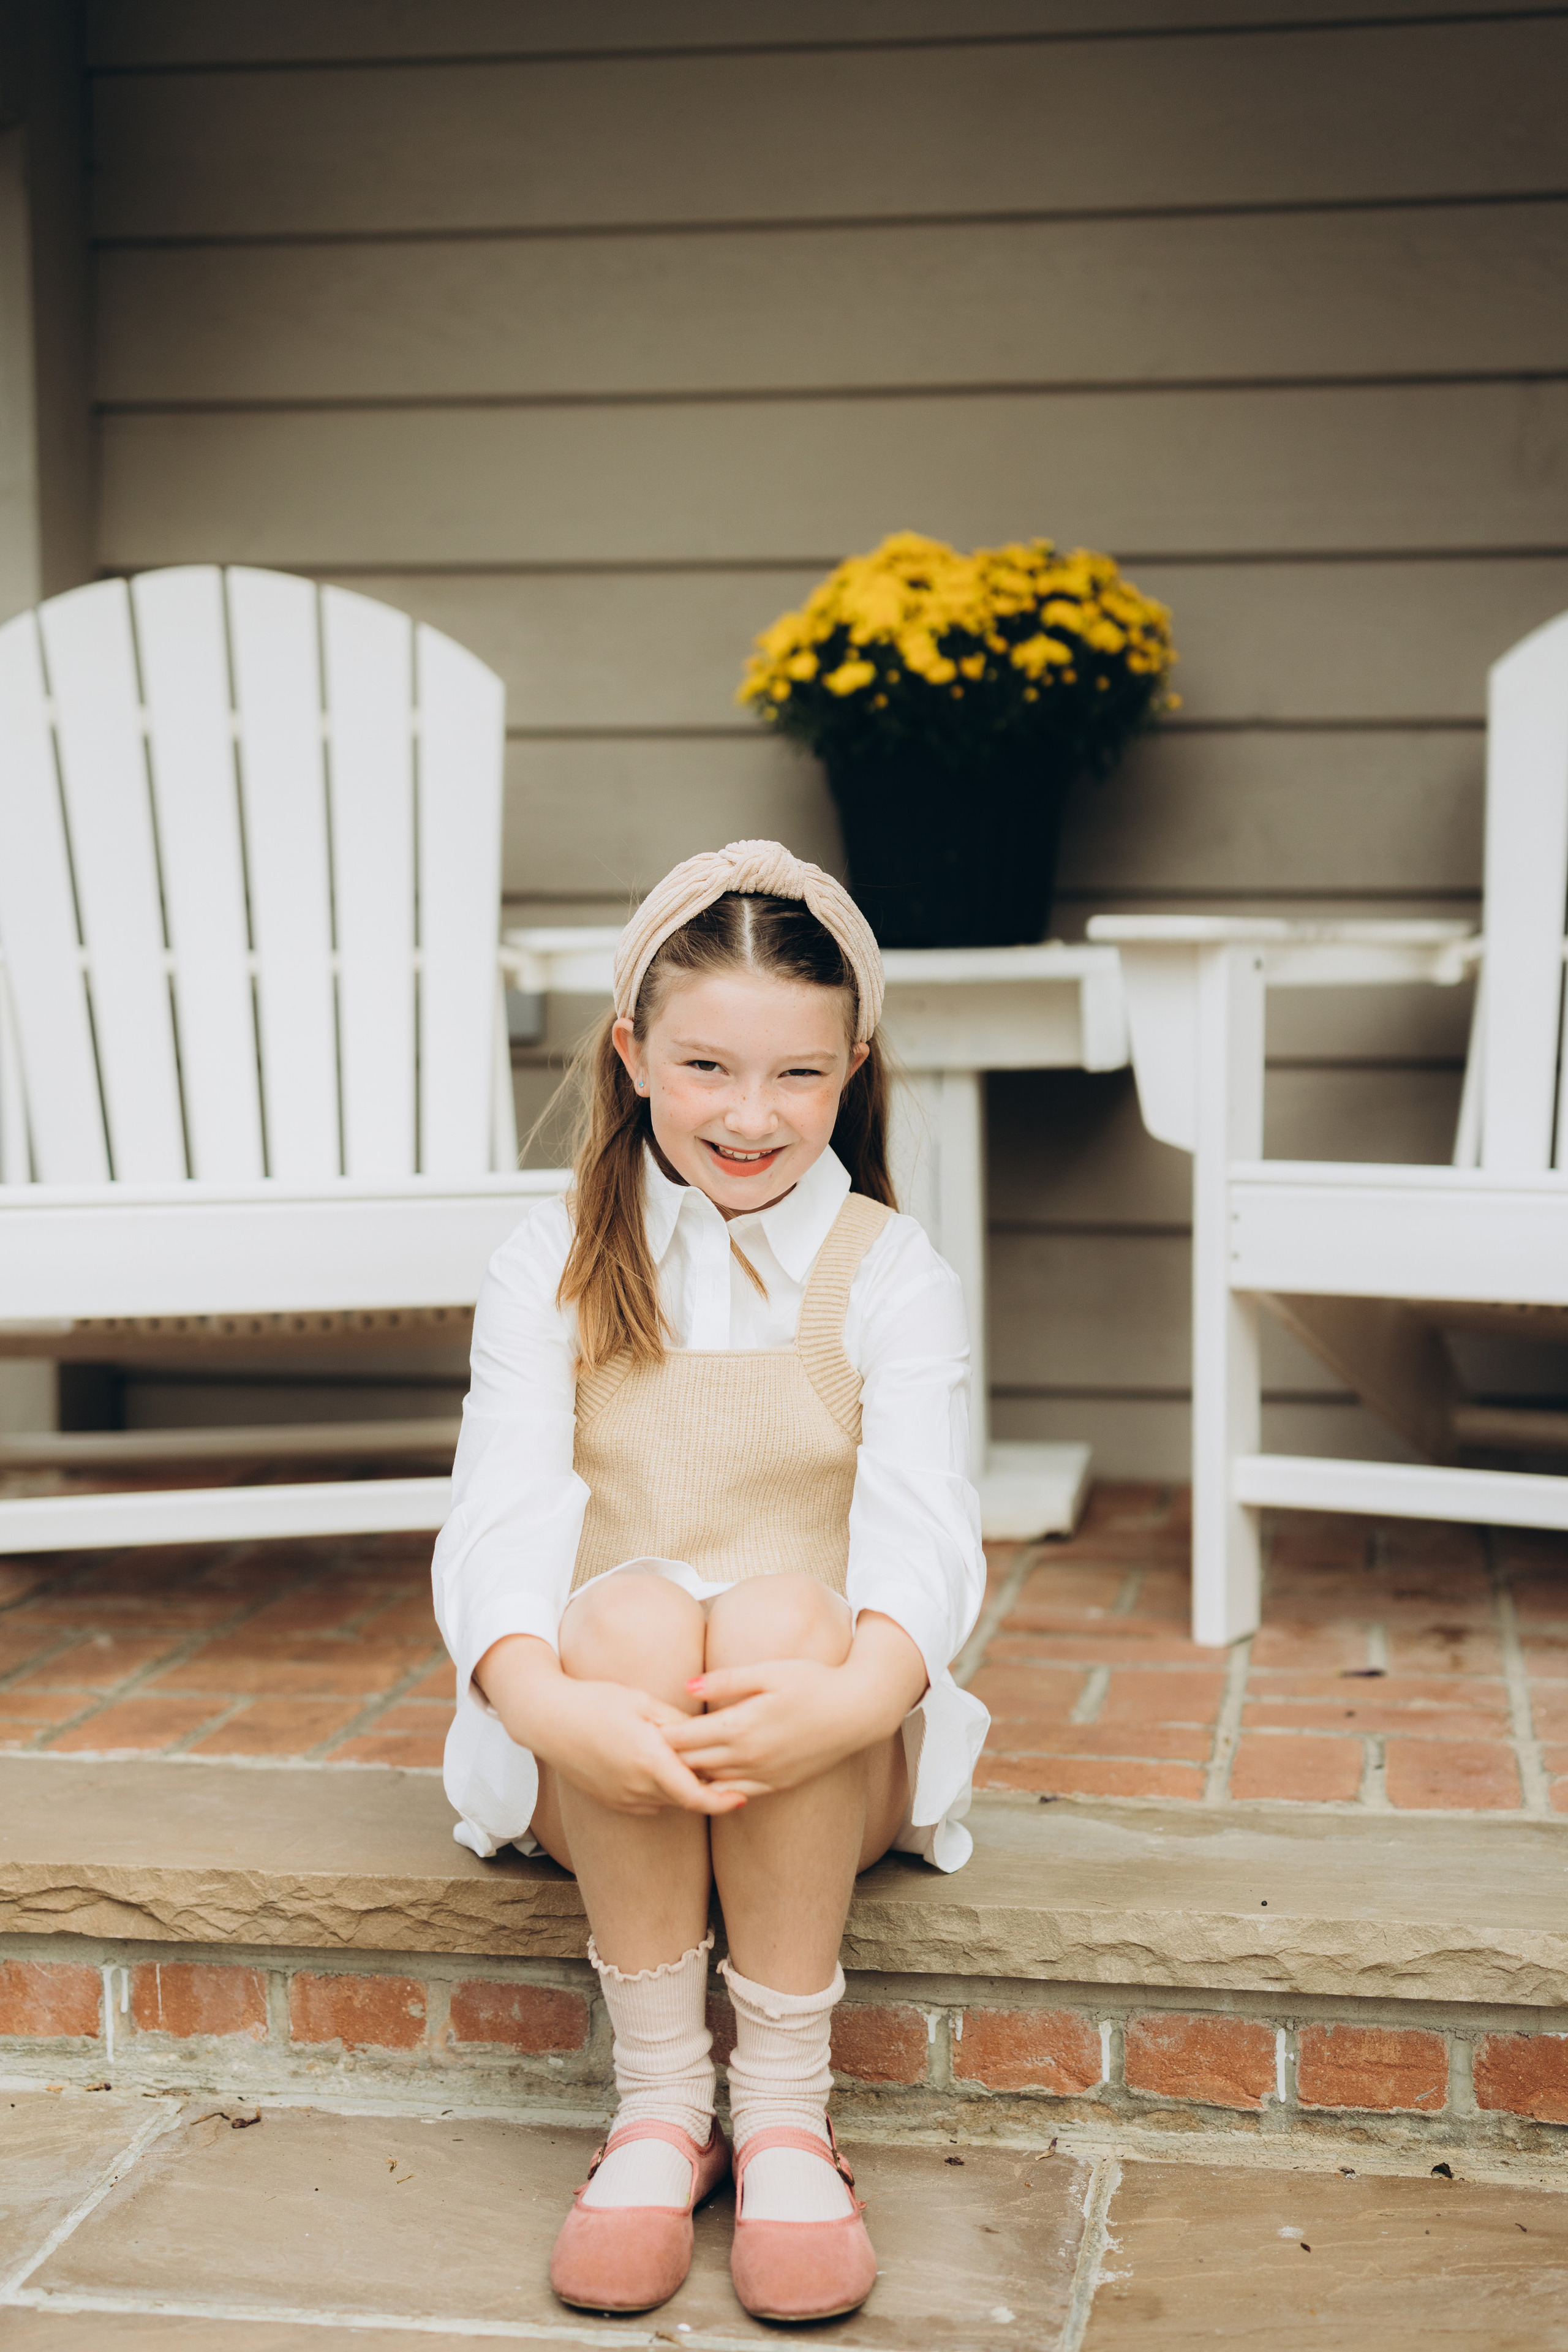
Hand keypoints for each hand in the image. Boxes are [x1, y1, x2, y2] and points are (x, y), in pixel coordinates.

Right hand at [475, 1635, 746, 1818]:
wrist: (549, 1720)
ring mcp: (622, 1797)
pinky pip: (647, 1803)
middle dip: (706, 1789)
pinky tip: (660, 1768)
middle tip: (724, 1769)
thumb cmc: (596, 1702)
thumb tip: (709, 1733)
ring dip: (682, 1788)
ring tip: (691, 1764)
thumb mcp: (642, 1702)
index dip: (723, 1802)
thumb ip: (678, 1723)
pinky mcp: (611, 1801)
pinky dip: (661, 1791)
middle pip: (685, 1800)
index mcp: (649, 1761)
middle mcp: (637, 1786)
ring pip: (667, 1801)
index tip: (743, 1796)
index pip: (696, 1796)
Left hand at [663, 1610, 925, 1796]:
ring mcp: (763, 1775)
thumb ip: (725, 1680)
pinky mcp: (777, 1785)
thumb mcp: (768, 1672)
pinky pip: (736, 1795)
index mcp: (740, 1727)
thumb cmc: (813, 1682)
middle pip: (692, 1764)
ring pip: (711, 1783)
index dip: (661, 1733)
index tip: (645, 1725)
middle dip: (668, 1757)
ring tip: (669, 1765)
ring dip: (689, 1775)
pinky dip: (716, 1789)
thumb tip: (686, 1686)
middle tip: (647, 1748)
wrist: (857, 1712)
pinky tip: (706, 1780)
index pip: (684, 1738)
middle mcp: (748, 1757)